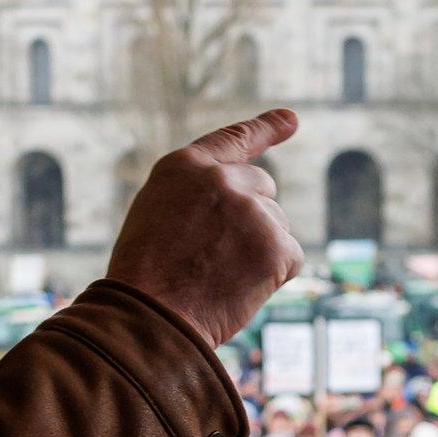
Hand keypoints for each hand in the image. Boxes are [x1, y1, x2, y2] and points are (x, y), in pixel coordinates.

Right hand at [106, 111, 303, 349]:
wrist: (150, 317)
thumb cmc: (145, 276)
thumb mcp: (157, 213)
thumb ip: (197, 195)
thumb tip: (245, 199)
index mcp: (185, 166)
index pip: (234, 139)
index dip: (266, 128)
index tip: (291, 119)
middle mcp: (222, 179)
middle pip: (264, 188)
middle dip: (253, 216)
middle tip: (219, 255)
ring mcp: (252, 210)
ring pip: (277, 225)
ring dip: (260, 250)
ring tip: (219, 277)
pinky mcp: (276, 244)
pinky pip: (291, 257)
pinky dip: (274, 275)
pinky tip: (241, 288)